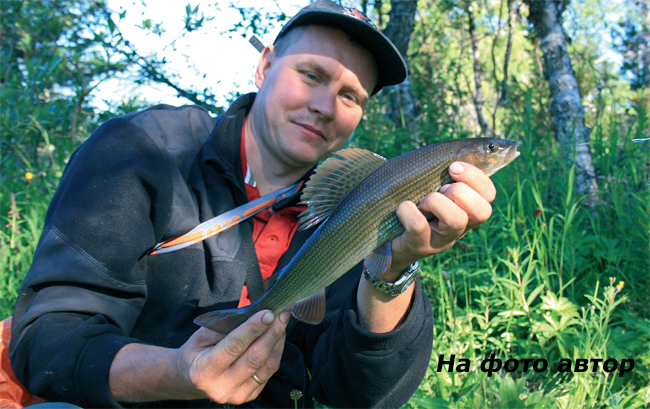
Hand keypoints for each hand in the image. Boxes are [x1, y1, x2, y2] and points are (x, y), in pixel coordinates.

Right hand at [176, 310, 289, 404]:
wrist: (193, 380)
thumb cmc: (197, 352)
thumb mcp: (202, 336)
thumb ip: (226, 327)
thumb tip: (255, 314)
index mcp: (204, 371)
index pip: (234, 346)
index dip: (253, 328)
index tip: (267, 313)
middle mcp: (222, 387)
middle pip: (255, 358)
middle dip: (271, 333)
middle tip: (281, 313)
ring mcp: (238, 395)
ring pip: (267, 365)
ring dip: (278, 340)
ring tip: (282, 320)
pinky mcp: (251, 396)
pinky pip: (270, 371)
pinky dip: (277, 351)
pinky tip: (278, 336)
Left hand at [387, 162, 495, 276]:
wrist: (388, 240)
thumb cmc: (412, 204)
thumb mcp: (430, 187)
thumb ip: (442, 174)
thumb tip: (450, 156)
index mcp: (467, 209)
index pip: (489, 195)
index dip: (476, 178)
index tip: (453, 167)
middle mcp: (460, 227)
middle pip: (482, 211)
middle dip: (459, 192)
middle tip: (440, 189)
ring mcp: (442, 240)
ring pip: (456, 220)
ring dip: (437, 202)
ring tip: (423, 202)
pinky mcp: (420, 246)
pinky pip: (419, 227)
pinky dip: (409, 212)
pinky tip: (403, 207)